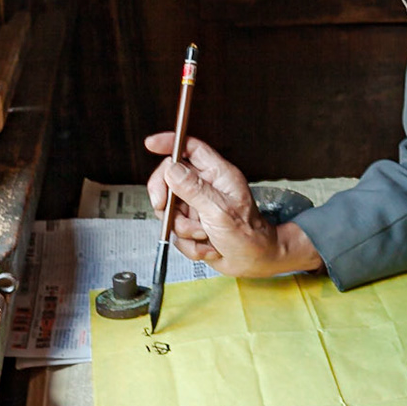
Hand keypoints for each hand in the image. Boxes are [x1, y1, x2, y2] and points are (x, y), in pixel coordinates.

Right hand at [143, 133, 321, 275]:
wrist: (255, 262)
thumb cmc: (250, 235)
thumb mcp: (220, 211)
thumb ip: (194, 189)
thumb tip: (172, 169)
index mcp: (218, 175)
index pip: (191, 148)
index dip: (170, 143)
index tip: (151, 144)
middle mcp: (207, 188)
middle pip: (170, 179)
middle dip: (166, 199)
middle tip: (166, 208)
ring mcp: (199, 207)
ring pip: (171, 210)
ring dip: (184, 228)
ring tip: (204, 234)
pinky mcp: (194, 225)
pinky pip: (176, 232)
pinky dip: (189, 244)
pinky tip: (208, 246)